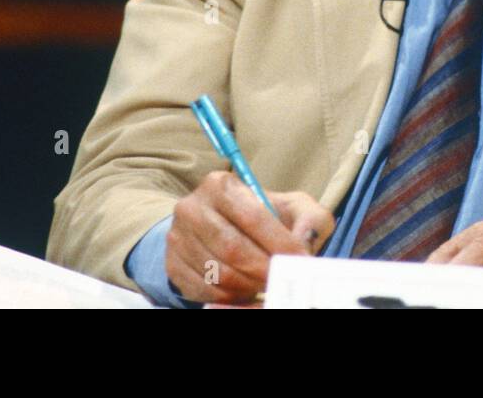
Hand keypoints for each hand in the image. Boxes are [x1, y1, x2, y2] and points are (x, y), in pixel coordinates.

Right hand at [165, 171, 334, 303]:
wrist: (227, 228)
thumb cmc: (267, 217)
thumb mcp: (294, 208)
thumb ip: (310, 220)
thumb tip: (303, 244)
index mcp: (221, 185)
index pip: (253, 216)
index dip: (279, 243)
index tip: (300, 261)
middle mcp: (192, 207)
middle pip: (232, 248)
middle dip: (263, 269)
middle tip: (284, 280)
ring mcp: (177, 237)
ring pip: (218, 272)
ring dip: (248, 285)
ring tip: (266, 284)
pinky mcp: (172, 264)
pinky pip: (203, 290)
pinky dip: (229, 297)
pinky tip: (246, 291)